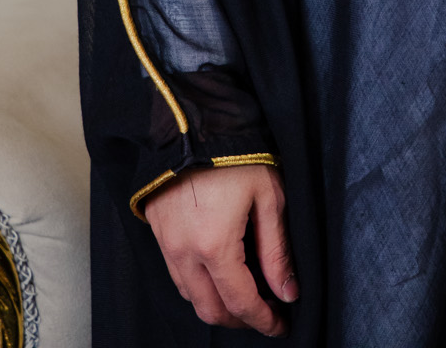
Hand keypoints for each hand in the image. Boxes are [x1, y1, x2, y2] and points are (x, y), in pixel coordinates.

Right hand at [145, 162, 296, 333]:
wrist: (189, 121)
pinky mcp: (158, 232)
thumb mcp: (268, 196)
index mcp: (215, 246)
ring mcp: (167, 245)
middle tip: (264, 314)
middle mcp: (185, 253)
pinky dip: (198, 286)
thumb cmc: (234, 152)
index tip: (281, 325)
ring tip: (243, 296)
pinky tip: (216, 275)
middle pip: (211, 310)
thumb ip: (277, 249)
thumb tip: (288, 291)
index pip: (241, 302)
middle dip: (240, 320)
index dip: (264, 320)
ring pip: (191, 297)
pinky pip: (176, 275)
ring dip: (217, 305)